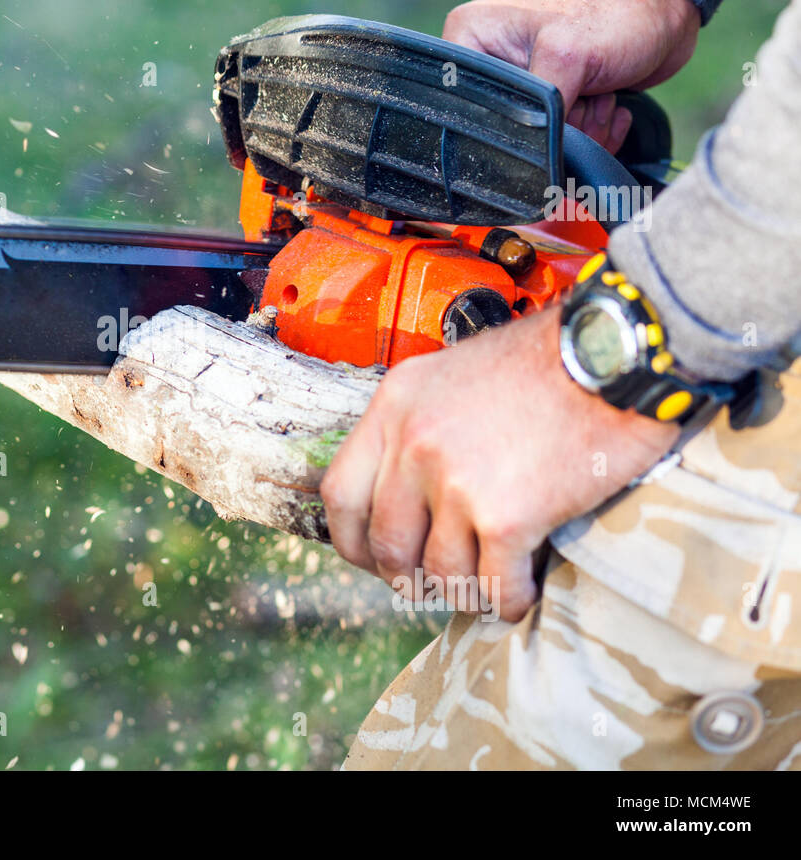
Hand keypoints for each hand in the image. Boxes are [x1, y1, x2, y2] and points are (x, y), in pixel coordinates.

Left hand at [319, 309, 677, 620]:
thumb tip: (408, 487)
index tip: (374, 556)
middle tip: (433, 583)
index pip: (340, 493)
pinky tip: (522, 590)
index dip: (353, 540)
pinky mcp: (506, 515)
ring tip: (487, 583)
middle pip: (385, 543)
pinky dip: (508, 598)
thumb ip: (421, 423)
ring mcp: (456, 481)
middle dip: (407, 577)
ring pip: (440, 570)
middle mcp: (414, 443)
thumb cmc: (548, 360)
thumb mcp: (454, 373)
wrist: (614, 355)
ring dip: (465, 588)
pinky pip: (493, 584)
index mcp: (395, 406)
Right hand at [442, 0, 698, 151]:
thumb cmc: (618, 8)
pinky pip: (564, 137)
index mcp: (471, 36)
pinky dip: (593, 129)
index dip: (506, 120)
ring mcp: (524, 77)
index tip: (548, 109)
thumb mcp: (565, 56)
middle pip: (508, 126)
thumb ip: (537, 111)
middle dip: (557, 126)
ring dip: (582, 128)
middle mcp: (490, 57)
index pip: (466, 103)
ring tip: (603, 93)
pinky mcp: (555, 94)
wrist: (670, 0)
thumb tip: (533, 158)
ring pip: (542, 138)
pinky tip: (610, 101)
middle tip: (586, 96)